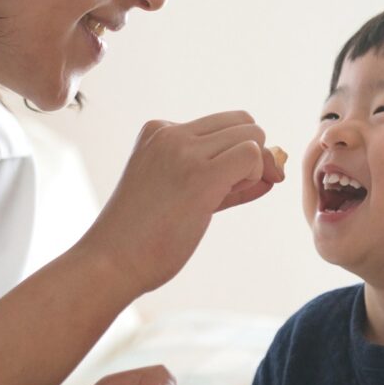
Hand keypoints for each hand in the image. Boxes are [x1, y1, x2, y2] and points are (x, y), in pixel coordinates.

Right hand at [79, 111, 285, 293]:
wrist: (110, 262)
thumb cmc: (143, 236)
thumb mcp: (177, 191)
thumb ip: (220, 176)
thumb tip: (273, 170)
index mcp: (158, 130)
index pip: (222, 124)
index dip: (235, 152)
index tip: (227, 184)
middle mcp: (170, 133)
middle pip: (243, 123)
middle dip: (251, 155)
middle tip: (233, 191)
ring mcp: (184, 152)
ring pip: (252, 136)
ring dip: (254, 168)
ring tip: (224, 198)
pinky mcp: (199, 176)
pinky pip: (252, 155)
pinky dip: (255, 175)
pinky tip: (230, 198)